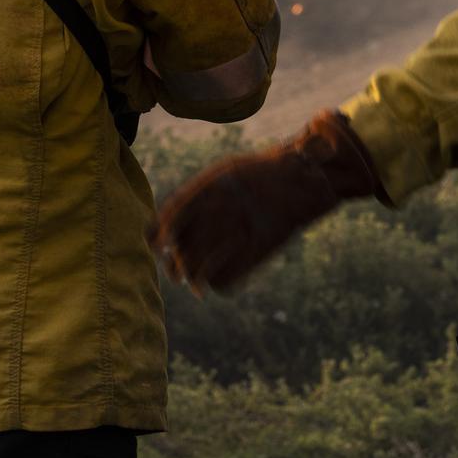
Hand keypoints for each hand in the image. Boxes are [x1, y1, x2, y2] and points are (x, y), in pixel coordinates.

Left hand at [150, 110, 384, 291]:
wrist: (304, 177)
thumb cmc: (259, 174)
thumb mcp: (223, 173)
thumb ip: (194, 195)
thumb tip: (165, 223)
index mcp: (209, 187)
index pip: (169, 219)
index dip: (156, 237)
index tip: (154, 247)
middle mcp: (220, 209)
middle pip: (183, 248)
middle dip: (174, 266)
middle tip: (174, 273)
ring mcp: (240, 230)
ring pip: (201, 268)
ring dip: (193, 280)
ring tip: (193, 285)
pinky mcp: (257, 249)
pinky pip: (227, 277)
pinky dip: (219, 284)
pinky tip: (217, 283)